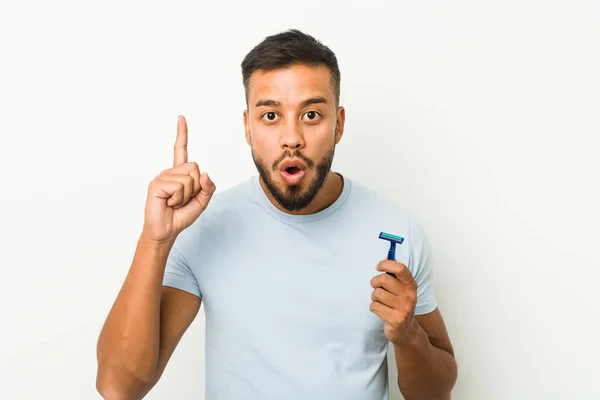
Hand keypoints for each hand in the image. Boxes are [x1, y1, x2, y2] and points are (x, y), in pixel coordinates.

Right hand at [142, 115, 215, 242]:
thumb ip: (208, 187)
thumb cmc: (181, 216)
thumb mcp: (202, 201)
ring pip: (188, 179)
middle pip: (195, 168)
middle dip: (196, 187)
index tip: (181, 118)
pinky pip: (178, 187)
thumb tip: (205, 174)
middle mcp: (169, 172)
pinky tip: (168, 203)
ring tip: (174, 203)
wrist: (166, 231)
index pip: (181, 150)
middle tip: (183, 200)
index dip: (182, 134)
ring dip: (186, 196)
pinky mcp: (156, 184)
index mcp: (179, 174)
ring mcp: (161, 177)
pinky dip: (178, 199)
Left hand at [370, 260, 418, 345]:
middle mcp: (409, 296)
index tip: (378, 267)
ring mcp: (403, 308)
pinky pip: (374, 306)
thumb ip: (394, 274)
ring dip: (374, 297)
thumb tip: (386, 258)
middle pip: (383, 279)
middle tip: (376, 287)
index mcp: (411, 285)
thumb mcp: (401, 289)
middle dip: (375, 282)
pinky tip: (381, 311)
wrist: (406, 331)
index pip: (400, 268)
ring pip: (377, 293)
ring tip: (380, 302)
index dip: (386, 264)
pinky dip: (374, 308)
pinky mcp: (395, 320)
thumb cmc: (399, 306)